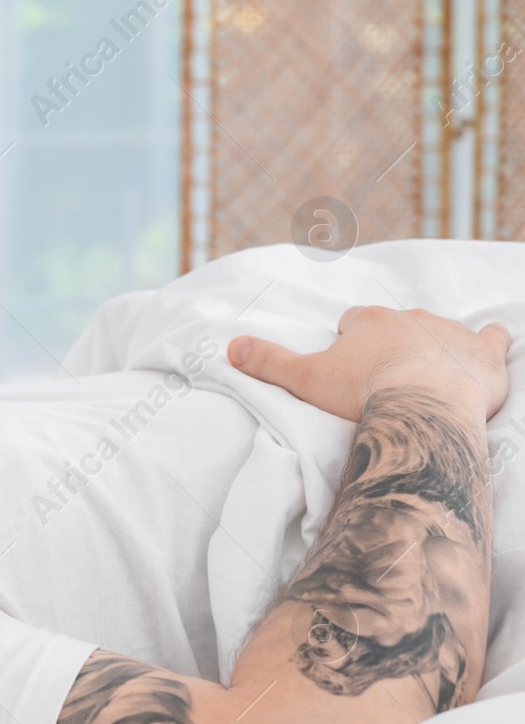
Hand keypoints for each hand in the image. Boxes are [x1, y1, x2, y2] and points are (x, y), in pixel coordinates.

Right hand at [228, 305, 510, 421]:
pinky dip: (491, 343)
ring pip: (441, 330)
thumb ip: (268, 362)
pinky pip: (493, 338)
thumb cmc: (362, 393)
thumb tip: (230, 346)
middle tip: (385, 376)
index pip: (355, 322)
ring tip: (429, 374)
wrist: (422, 405)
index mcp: (367, 321)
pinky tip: (490, 348)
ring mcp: (450, 332)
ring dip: (436, 345)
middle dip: (392, 343)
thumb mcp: (304, 380)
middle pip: (396, 324)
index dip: (350, 342)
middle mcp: (409, 318)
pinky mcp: (484, 353)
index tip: (349, 365)